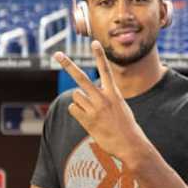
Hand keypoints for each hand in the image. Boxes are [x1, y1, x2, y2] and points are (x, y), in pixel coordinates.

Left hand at [53, 40, 147, 163]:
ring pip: (76, 96)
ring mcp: (94, 109)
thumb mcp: (121, 107)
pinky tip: (88, 119)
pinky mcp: (87, 121)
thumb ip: (106, 97)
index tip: (94, 42)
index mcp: (114, 93)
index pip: (106, 70)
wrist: (130, 145)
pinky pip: (73, 109)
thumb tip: (86, 95)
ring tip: (92, 111)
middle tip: (57, 54)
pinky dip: (77, 112)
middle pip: (81, 78)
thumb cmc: (127, 126)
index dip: (99, 55)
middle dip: (68, 65)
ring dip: (80, 101)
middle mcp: (103, 98)